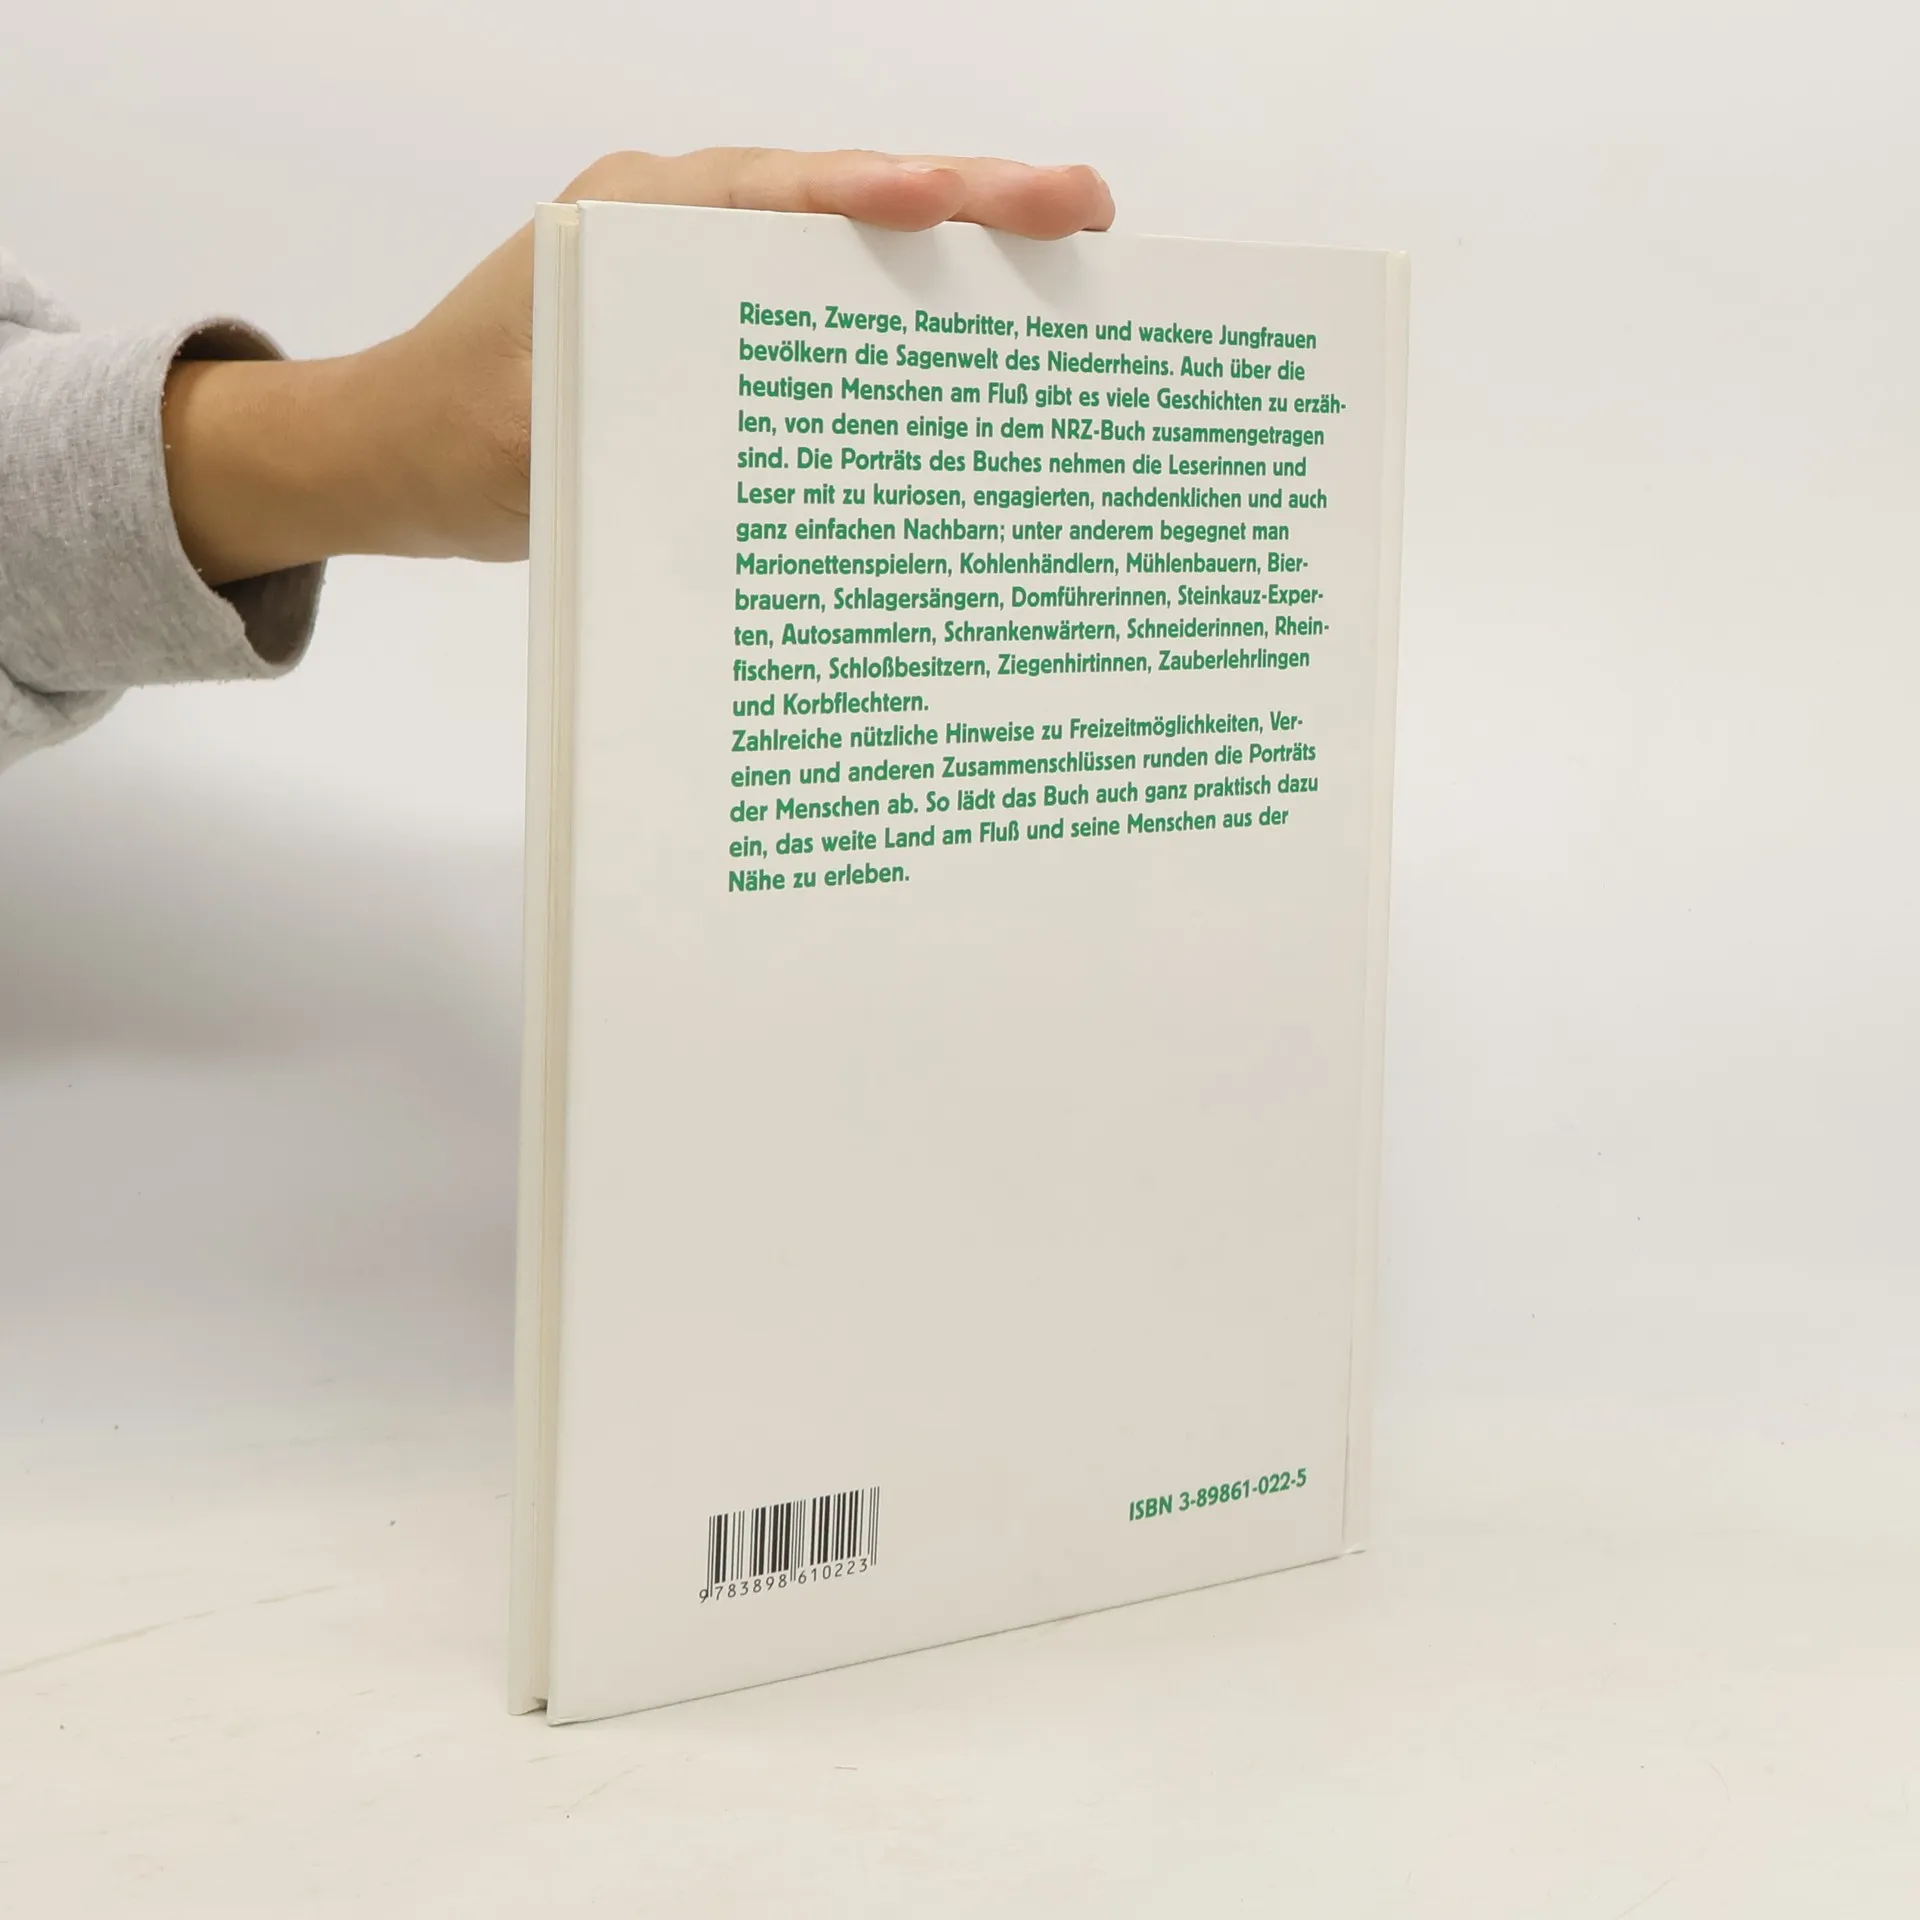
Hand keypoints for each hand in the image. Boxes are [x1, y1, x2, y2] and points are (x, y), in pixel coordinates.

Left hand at [162, 150, 1114, 584]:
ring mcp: (704, 276)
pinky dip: (904, 323)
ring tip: (1070, 265)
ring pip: (849, 254)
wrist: (392, 457)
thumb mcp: (519, 447)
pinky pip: (825, 314)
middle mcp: (679, 229)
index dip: (881, 194)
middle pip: (842, 204)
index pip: (777, 193)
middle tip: (1084, 212)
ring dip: (957, 263)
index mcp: (631, 224)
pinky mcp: (718, 334)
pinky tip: (982, 350)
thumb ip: (612, 437)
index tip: (967, 199)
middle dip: (968, 205)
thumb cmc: (447, 438)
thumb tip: (726, 459)